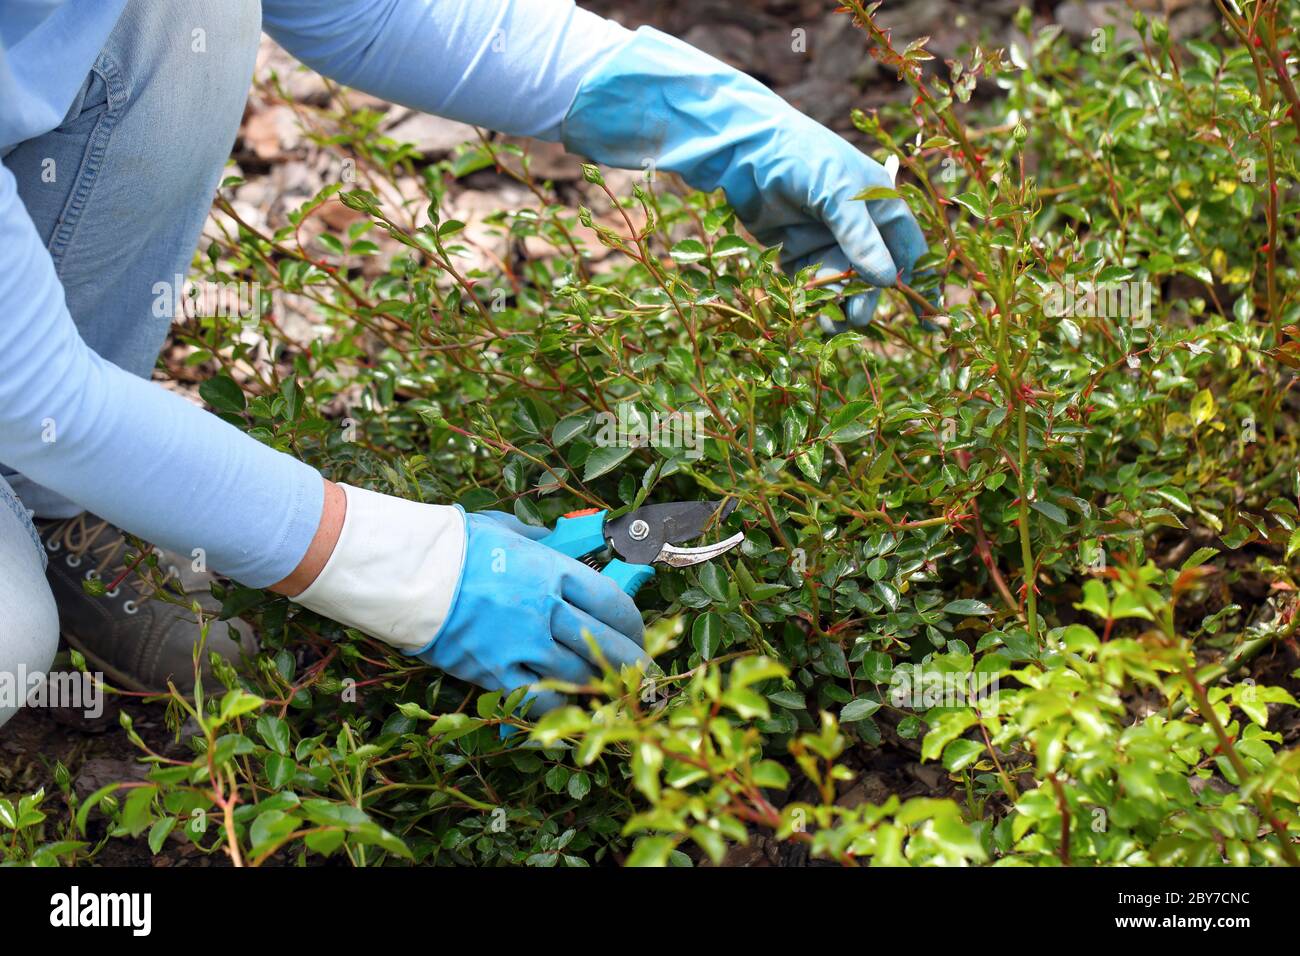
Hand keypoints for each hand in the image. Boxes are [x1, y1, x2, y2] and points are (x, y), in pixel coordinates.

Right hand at [419, 511, 646, 713]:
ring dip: (602, 683)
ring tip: (615, 689)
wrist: (409, 573)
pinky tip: (572, 705)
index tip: (637, 629)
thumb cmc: (454, 546)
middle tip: (641, 669)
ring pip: (580, 672)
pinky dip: (560, 704)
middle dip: (630, 659)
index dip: (632, 621)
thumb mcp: (504, 531)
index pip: (610, 600)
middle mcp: (544, 610)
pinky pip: (540, 697)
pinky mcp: (496, 672)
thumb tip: (551, 538)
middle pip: (604, 641)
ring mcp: (522, 644)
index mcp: (552, 572)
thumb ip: (535, 540)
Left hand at [562, 26, 928, 330]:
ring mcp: (825, 238)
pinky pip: (809, 282)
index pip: (908, 249)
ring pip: (840, 282)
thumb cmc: (804, 158)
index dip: (918, 282)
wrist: (747, 150)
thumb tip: (888, 281)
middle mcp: (856, 225)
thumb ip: (861, 238)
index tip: (926, 319)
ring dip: (837, 302)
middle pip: (872, 273)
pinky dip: (810, 296)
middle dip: (866, 296)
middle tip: (857, 318)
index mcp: (879, 206)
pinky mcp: (796, 250)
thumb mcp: (840, 194)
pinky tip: (808, 308)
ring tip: (830, 322)